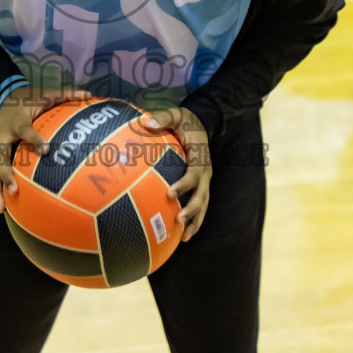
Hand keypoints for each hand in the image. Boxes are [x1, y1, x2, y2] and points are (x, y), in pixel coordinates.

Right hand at [0, 87, 90, 212]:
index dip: (35, 139)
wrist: (4, 98)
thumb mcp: (46, 93)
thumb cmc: (29, 99)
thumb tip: (89, 94)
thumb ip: (66, 94)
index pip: (25, 131)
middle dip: (5, 174)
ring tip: (1, 208)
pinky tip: (2, 207)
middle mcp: (3, 136)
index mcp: (17, 121)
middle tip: (14, 190)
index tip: (46, 149)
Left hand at [140, 107, 211, 240]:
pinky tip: (183, 235)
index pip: (194, 173)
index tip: (170, 193)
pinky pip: (200, 206)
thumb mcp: (177, 115)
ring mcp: (205, 181)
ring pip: (204, 204)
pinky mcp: (201, 186)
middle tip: (179, 219)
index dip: (184, 184)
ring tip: (185, 237)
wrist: (201, 125)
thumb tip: (147, 122)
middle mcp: (206, 171)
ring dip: (196, 220)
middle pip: (202, 194)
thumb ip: (163, 118)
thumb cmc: (185, 121)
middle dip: (192, 208)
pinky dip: (194, 220)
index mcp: (200, 156)